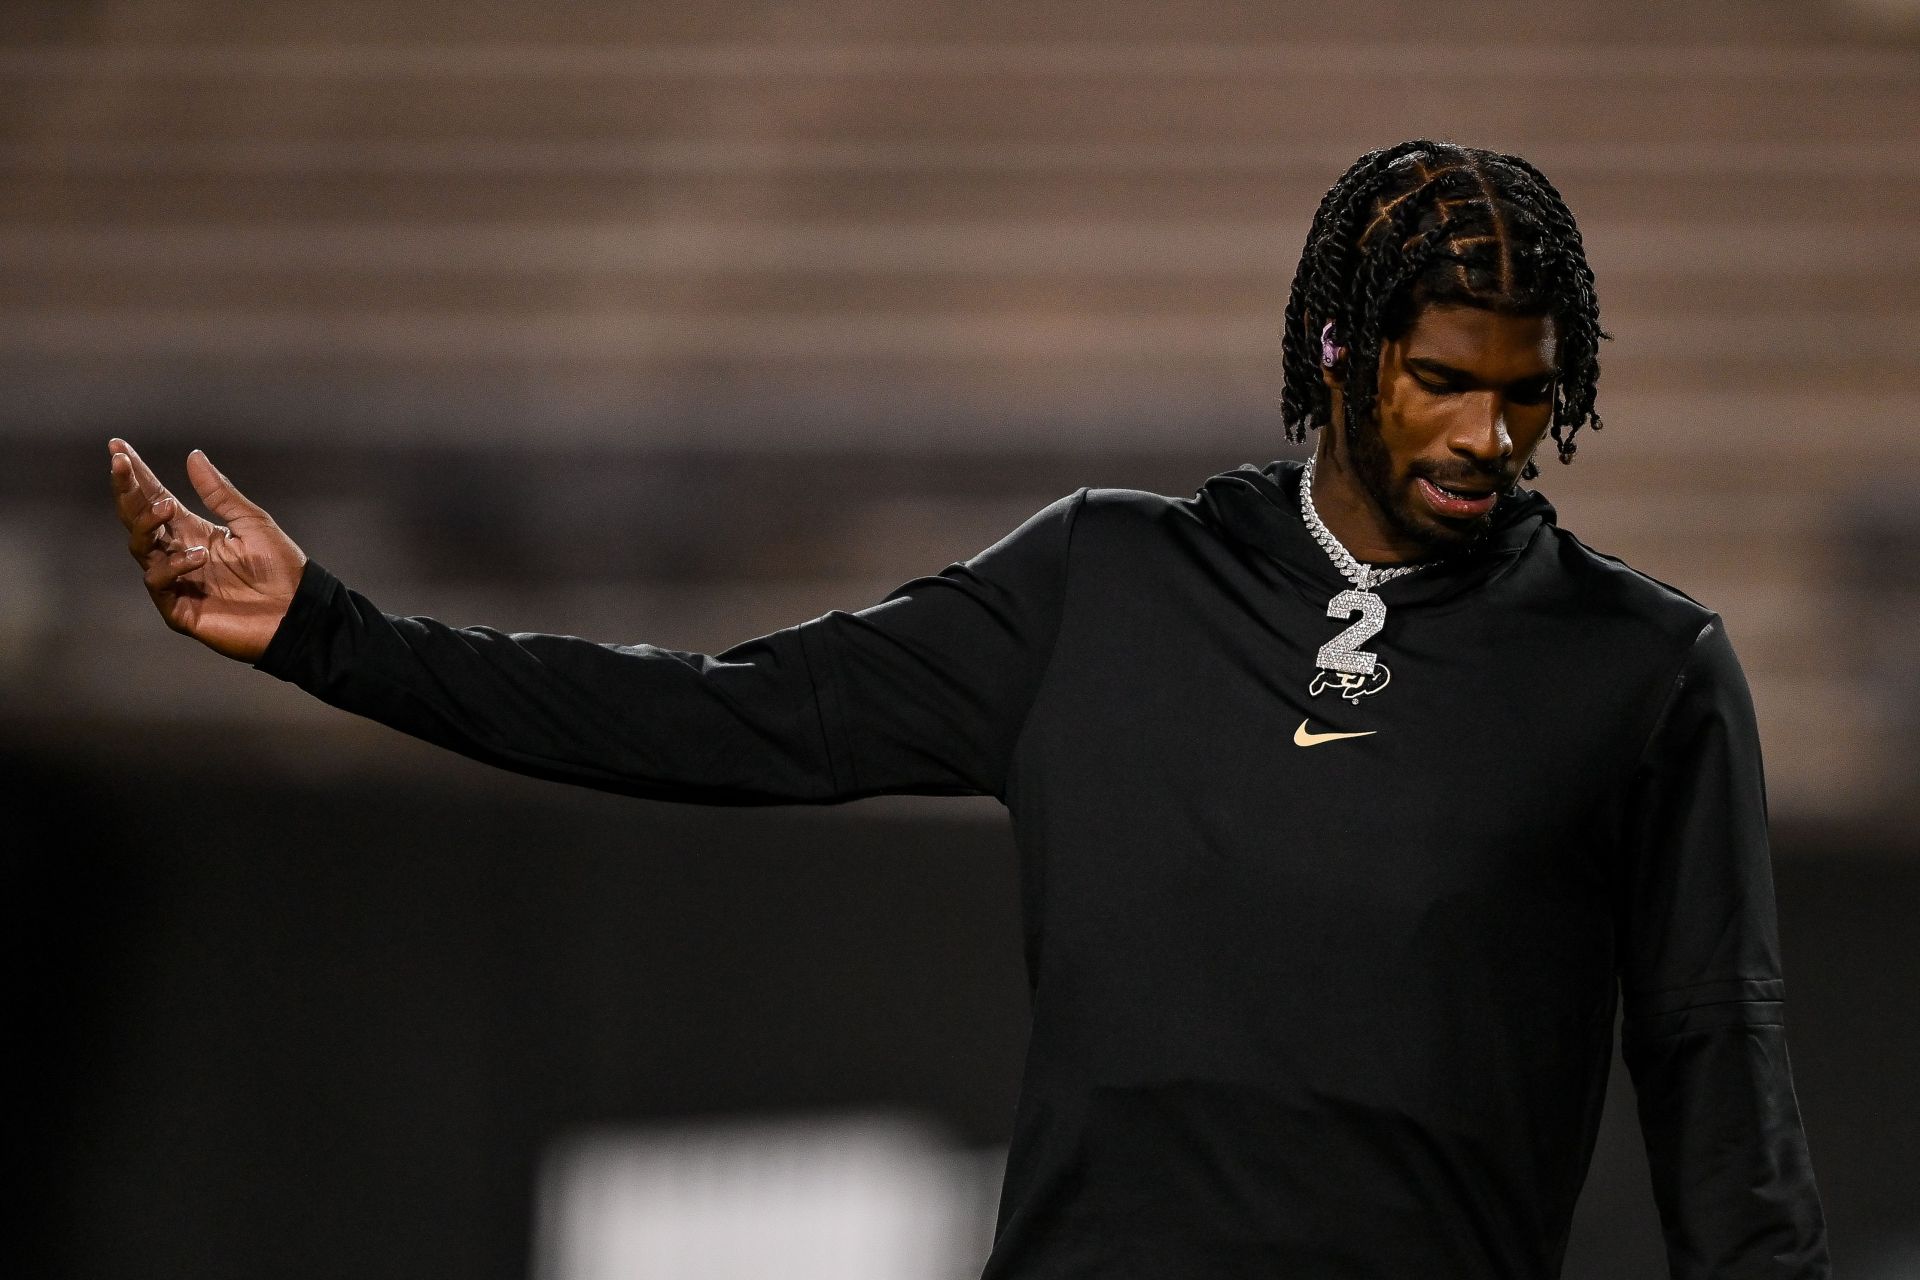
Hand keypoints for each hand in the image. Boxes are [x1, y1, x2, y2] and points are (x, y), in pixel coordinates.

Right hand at [109, 439, 308, 662]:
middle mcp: (178, 553)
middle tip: (121, 464)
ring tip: (168, 508)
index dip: (136, 475)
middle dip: (127, 490)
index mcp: (194, 531)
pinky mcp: (179, 609)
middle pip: (138, 519)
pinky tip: (197, 555)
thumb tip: (194, 455)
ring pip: (141, 547)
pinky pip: (159, 582)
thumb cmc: (281, 570)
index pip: (155, 498)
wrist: (299, 612)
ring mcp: (176, 581)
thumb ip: (220, 494)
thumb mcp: (252, 523)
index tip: (118, 446)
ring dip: (148, 523)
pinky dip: (173, 565)